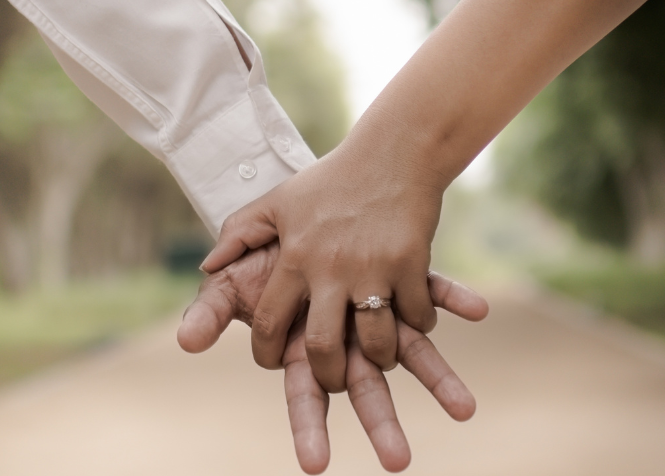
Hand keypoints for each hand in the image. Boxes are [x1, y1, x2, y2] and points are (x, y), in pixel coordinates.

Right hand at [179, 243, 487, 472]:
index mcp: (305, 345)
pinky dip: (454, 299)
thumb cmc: (262, 257)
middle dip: (381, 423)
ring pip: (410, 352)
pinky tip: (479, 310)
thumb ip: (210, 311)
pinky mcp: (402, 278)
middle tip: (398, 460)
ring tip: (465, 408)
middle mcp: (347, 337)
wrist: (299, 214)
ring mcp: (378, 312)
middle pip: (364, 388)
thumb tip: (185, 340)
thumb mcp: (231, 282)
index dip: (308, 428)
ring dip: (438, 379)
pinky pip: (432, 291)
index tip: (314, 465)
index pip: (304, 394)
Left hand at [200, 135, 448, 391]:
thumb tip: (207, 267)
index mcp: (294, 257)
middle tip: (334, 379)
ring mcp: (373, 267)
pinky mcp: (411, 262)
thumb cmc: (331, 181)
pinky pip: (415, 315)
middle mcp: (330, 268)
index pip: (269, 322)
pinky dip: (417, 325)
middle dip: (328, 376)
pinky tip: (412, 321)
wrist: (392, 152)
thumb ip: (239, 233)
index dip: (268, 353)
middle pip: (323, 347)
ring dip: (378, 357)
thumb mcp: (278, 201)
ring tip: (378, 355)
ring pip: (374, 341)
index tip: (276, 362)